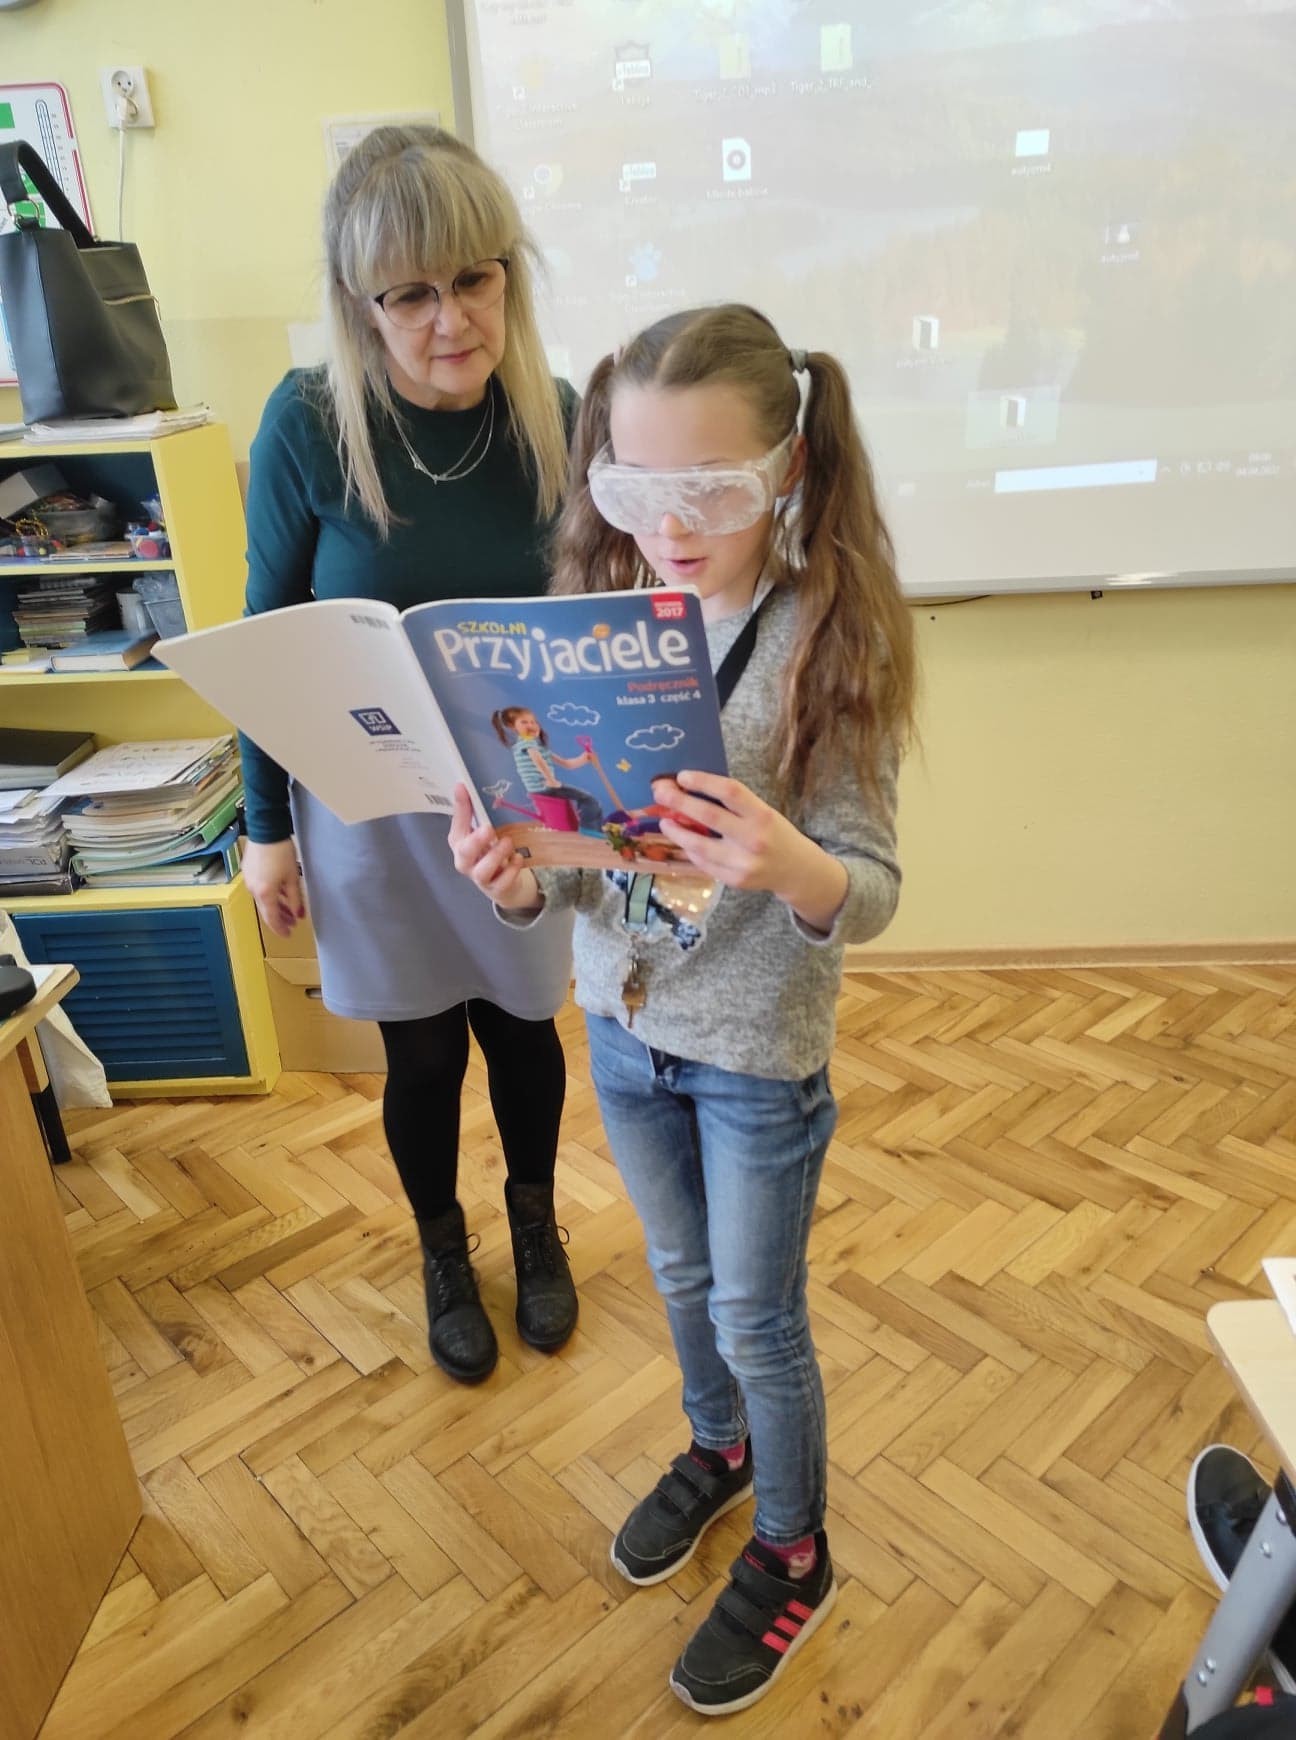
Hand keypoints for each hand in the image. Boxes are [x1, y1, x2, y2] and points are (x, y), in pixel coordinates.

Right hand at [242, 838, 305, 938]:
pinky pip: (259, 889)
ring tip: (289, 911)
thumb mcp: (292, 877)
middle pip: (266, 910)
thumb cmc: (281, 853)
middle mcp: (253, 890)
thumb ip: (295, 898)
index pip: (272, 918)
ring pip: (263, 899)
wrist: (266, 831)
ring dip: (276, 907)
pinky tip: (279, 895)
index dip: (280, 928)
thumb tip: (298, 914)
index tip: (288, 934)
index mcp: (264, 894)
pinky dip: (270, 895)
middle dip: (280, 919)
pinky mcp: (248, 871)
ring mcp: (249, 880)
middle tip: (292, 924)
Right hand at [449, 786, 541, 910]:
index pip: (456, 825)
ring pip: (482, 871)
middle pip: (464, 853)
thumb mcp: (479, 832)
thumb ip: (470, 811)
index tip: (464, 788)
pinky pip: (502, 882)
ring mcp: (480, 878)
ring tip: (508, 842)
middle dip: (476, 840)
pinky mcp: (496, 889)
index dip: (460, 807)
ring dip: (496, 855)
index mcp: (460, 843)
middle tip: (489, 828)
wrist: (503, 885)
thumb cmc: (488, 853)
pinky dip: (511, 870)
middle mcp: (466, 862)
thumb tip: (461, 785)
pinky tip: (518, 859)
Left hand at [654, 771, 848, 931]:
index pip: (730, 792)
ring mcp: (742, 863)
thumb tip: (690, 789)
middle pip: (708, 816)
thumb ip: (733, 805)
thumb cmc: (775, 833)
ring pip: (698, 845)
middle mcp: (753, 839)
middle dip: (679, 802)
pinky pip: (703, 862)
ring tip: (664, 820)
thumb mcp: (763, 812)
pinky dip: (689, 849)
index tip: (682, 776)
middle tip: (660, 792)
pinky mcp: (733, 880)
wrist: (795, 871)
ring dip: (676, 830)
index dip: (703, 781)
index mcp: (762, 815)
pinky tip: (682, 839)